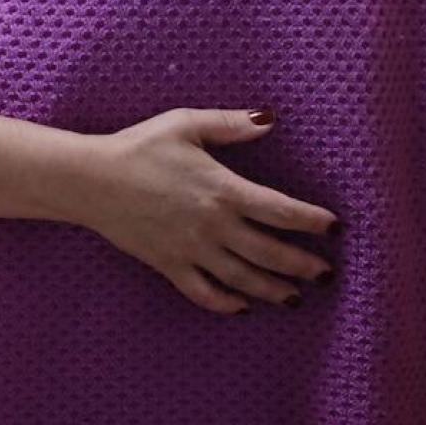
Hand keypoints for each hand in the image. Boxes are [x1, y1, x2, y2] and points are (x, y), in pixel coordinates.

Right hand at [74, 109, 337, 314]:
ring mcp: (192, 250)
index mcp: (222, 189)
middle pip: (270, 253)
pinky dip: (226, 304)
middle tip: (326, 273)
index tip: (334, 226)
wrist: (92, 180)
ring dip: (274, 290)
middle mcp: (213, 225)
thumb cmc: (139, 147)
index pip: (281, 211)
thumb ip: (231, 124)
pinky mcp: (169, 265)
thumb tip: (269, 119)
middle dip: (303, 265)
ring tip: (296, 297)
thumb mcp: (186, 124)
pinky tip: (243, 306)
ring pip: (243, 279)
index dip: (312, 221)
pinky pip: (204, 293)